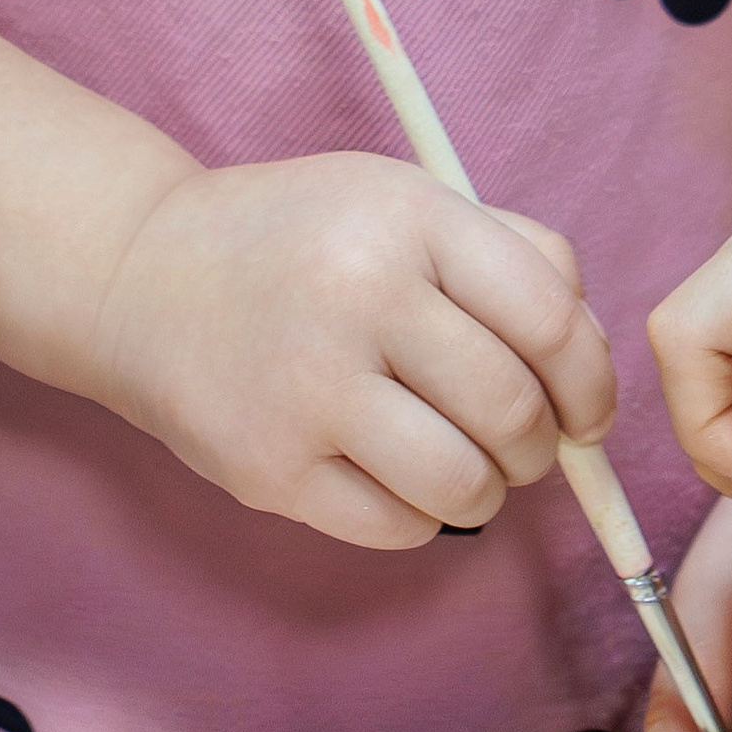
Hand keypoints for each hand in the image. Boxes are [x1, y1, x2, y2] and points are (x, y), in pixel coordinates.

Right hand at [92, 152, 616, 548]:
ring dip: (489, 490)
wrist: (139, 276)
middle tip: (520, 443)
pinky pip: (401, 527)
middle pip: (514, 412)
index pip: (552, 320)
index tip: (587, 412)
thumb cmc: (301, 244)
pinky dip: (421, 514)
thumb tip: (592, 366)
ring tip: (465, 464)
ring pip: (466, 485)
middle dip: (540, 447)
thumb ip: (515, 258)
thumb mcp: (405, 204)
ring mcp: (307, 388)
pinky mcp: (268, 468)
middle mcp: (357, 296)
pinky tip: (395, 476)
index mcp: (408, 219)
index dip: (592, 383)